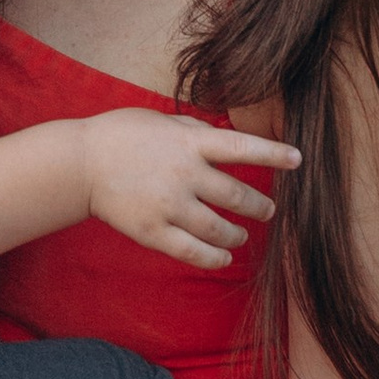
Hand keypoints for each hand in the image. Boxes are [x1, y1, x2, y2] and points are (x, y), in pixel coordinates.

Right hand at [82, 110, 297, 266]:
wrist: (80, 163)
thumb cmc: (121, 135)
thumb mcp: (162, 121)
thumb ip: (195, 131)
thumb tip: (227, 143)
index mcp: (189, 142)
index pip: (242, 148)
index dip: (274, 154)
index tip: (298, 160)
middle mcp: (184, 173)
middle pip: (237, 195)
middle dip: (260, 207)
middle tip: (269, 212)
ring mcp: (169, 205)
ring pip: (219, 228)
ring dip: (238, 234)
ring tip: (242, 236)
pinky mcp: (153, 231)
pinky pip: (193, 251)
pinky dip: (214, 257)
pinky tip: (224, 257)